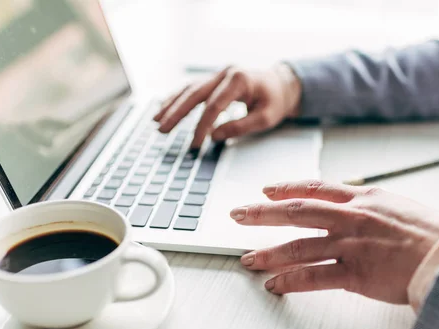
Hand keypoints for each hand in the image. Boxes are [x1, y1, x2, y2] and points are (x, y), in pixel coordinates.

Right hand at [154, 64, 301, 148]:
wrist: (281, 84)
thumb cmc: (275, 101)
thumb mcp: (266, 117)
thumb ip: (241, 126)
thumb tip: (214, 136)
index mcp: (239, 79)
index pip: (214, 105)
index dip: (202, 126)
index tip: (196, 144)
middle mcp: (225, 73)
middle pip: (194, 93)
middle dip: (176, 113)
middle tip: (162, 130)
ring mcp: (218, 75)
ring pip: (189, 89)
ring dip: (171, 105)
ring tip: (157, 121)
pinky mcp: (214, 80)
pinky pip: (191, 89)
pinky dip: (177, 99)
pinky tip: (164, 109)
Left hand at [230, 181, 438, 303]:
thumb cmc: (433, 232)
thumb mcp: (399, 206)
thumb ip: (370, 206)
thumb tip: (351, 206)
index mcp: (364, 198)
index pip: (315, 188)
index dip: (286, 188)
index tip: (266, 190)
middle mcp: (352, 217)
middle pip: (296, 212)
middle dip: (262, 213)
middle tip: (238, 214)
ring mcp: (351, 245)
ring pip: (299, 246)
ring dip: (269, 253)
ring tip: (248, 258)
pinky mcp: (356, 273)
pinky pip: (314, 277)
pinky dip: (291, 281)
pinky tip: (275, 285)